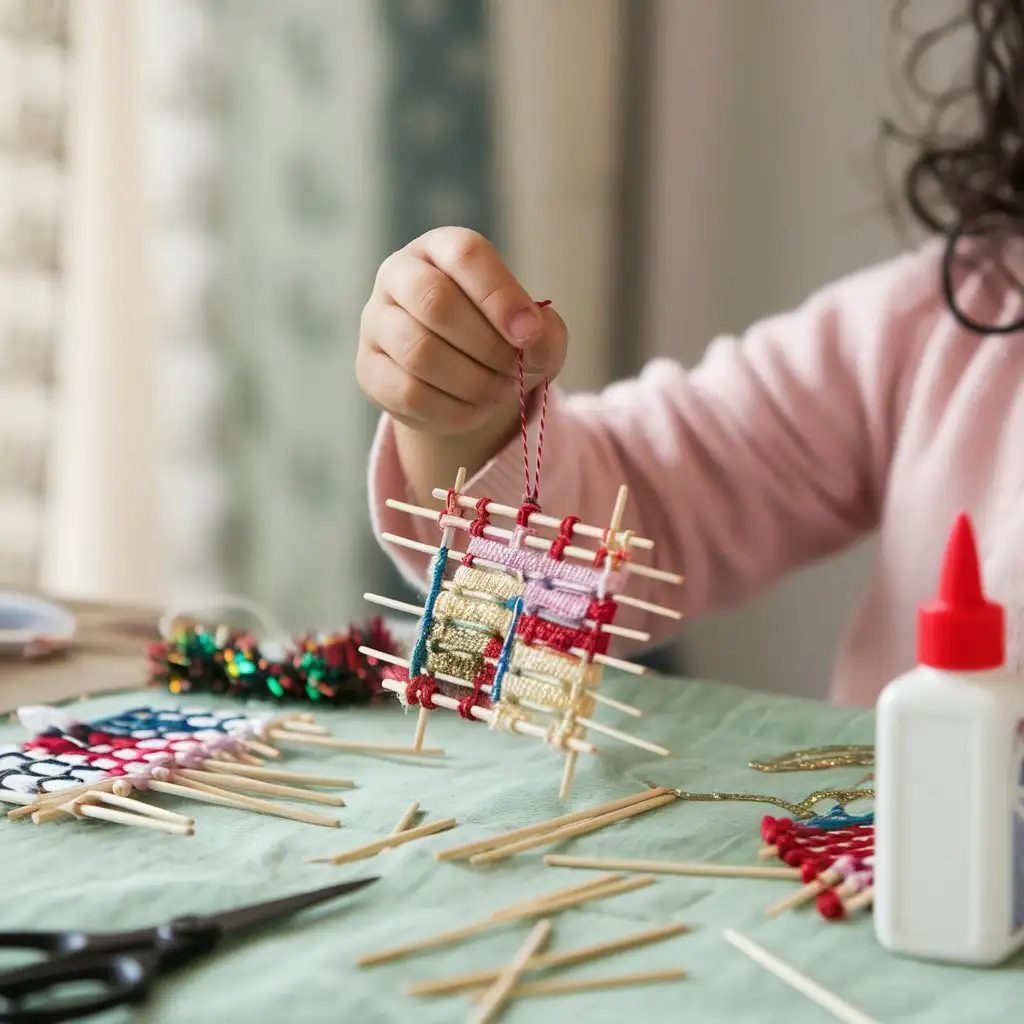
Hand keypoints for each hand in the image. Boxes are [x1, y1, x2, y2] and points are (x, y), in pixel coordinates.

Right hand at [356, 227, 567, 436]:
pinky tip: (475, 410)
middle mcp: (400, 274)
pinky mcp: (368, 368)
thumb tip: (529, 336)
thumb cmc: (503, 341)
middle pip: (436, 302)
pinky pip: (408, 393)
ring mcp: (376, 321)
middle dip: (487, 346)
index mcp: (442, 248)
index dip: (500, 295)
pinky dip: (452, 410)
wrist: (469, 380)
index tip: (528, 332)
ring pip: (419, 352)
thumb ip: (544, 332)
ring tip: (500, 392)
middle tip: (514, 371)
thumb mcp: (537, 334)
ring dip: (472, 382)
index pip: (465, 255)